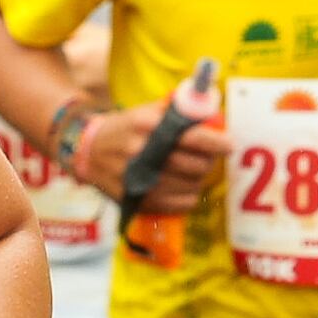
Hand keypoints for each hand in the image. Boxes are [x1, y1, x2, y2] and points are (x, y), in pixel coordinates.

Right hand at [69, 102, 228, 213]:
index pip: (192, 138)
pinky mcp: (136, 200)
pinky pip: (178, 205)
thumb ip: (179, 113)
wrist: (87, 150)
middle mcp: (142, 154)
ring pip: (189, 186)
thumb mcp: (148, 112)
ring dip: (199, 179)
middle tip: (210, 157)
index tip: (230, 145)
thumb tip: (214, 116)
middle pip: (194, 165)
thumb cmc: (126, 127)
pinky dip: (188, 197)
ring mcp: (138, 180)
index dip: (216, 143)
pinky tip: (183, 187)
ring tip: (195, 170)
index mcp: (148, 128)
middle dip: (209, 162)